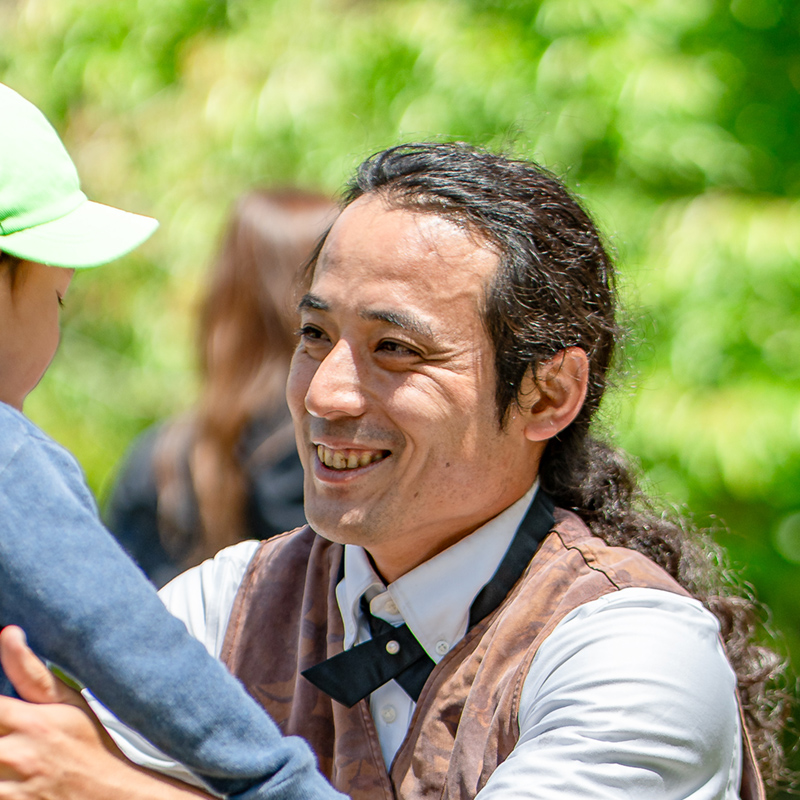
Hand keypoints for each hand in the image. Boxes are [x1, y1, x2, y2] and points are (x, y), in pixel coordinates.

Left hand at [0, 626, 124, 798]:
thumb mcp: (67, 702)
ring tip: (8, 753)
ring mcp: (11, 789)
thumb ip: (30, 670)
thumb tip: (8, 632)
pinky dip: (0, 781)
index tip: (1, 708)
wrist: (112, 794)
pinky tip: (10, 771)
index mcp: (30, 721)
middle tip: (5, 730)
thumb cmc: (88, 743)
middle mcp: (16, 755)